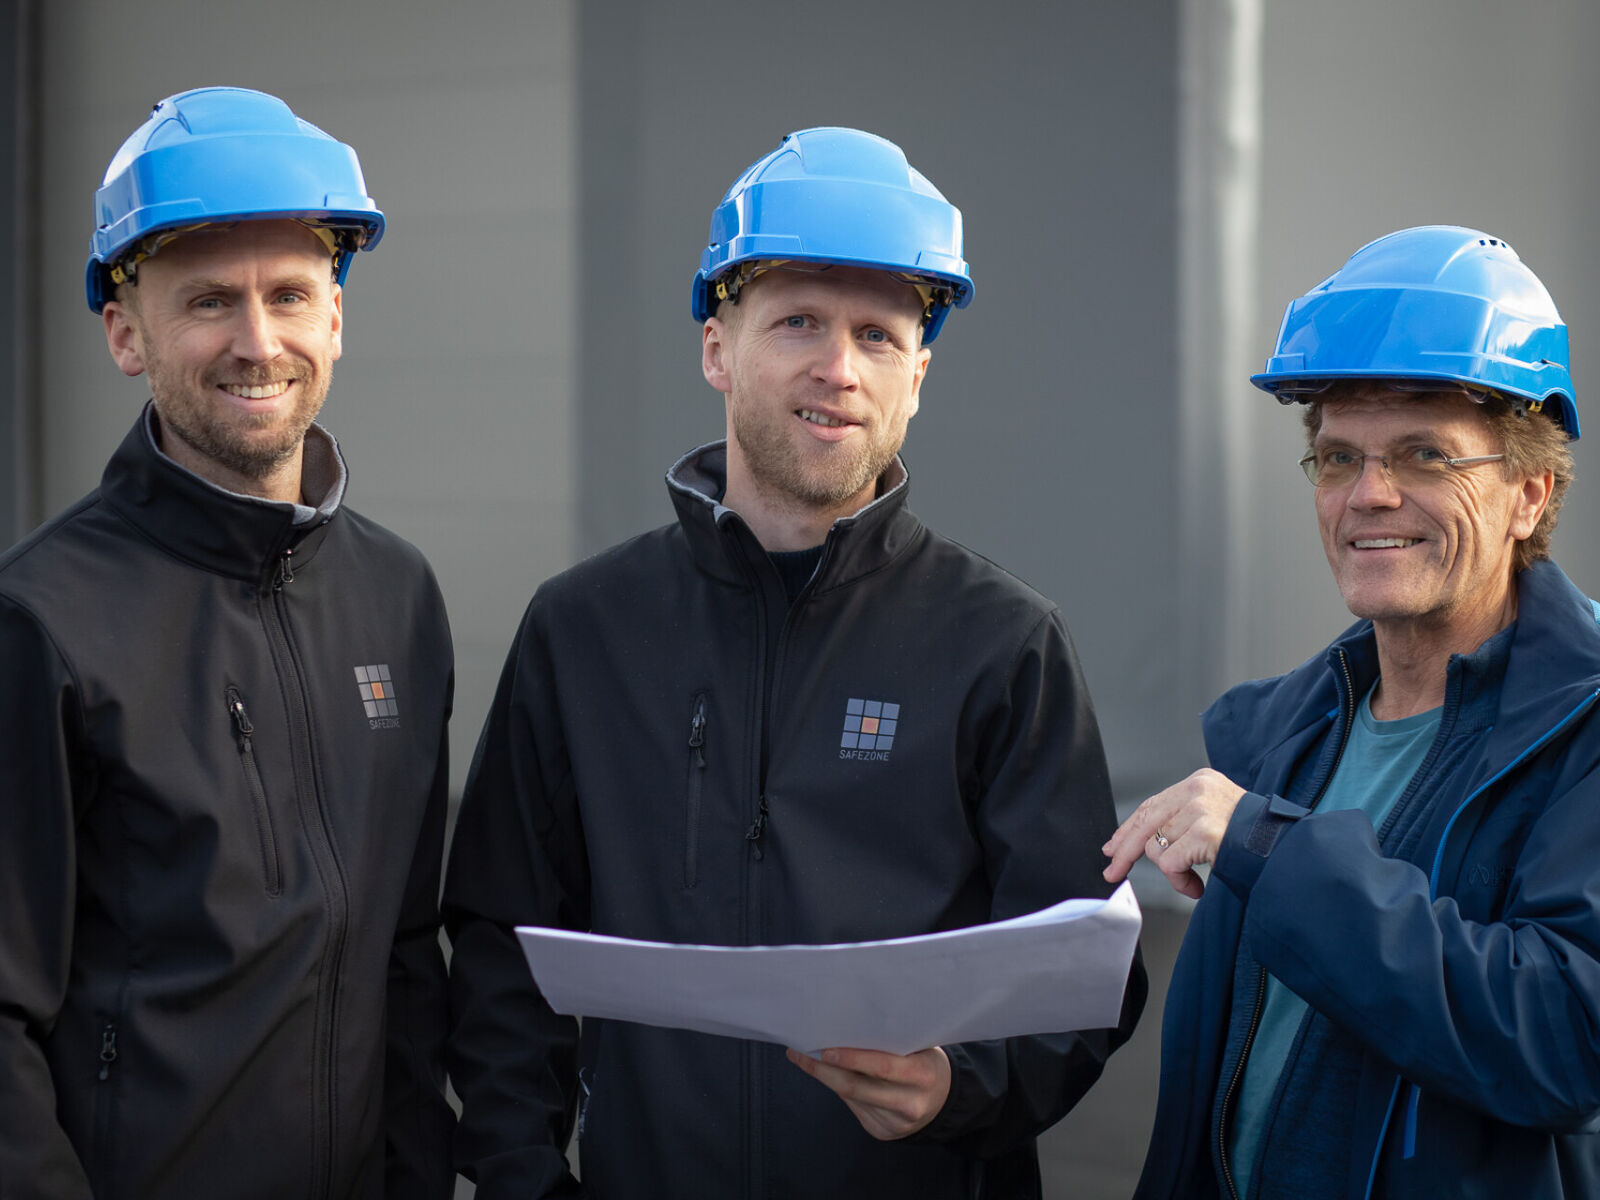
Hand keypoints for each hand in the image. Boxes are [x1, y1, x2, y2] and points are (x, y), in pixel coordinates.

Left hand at [785, 1045, 950, 1139]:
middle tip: (801, 1051)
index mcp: (923, 1075)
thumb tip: (846, 1026)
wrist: (943, 1102)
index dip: (852, 1058)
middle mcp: (910, 1103)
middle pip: (857, 1087)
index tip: (825, 1048)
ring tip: (803, 1057)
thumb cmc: (925, 1062)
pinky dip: (837, 1088)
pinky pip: (853, 1107)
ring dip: (824, 1077)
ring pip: (850, 1098)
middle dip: (824, 1069)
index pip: (882, 1066)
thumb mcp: (920, 1048)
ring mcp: (895, 1123)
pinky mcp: (882, 1132)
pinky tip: (825, 1073)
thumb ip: (892, 1041)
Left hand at [1101, 768, 1244, 898]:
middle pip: (1145, 821)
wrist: (1287, 851)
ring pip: (1156, 847)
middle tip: (1113, 871)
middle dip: (1125, 850)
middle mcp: (1197, 790)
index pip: (1153, 804)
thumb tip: (1144, 841)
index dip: (1129, 826)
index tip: (1113, 845)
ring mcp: (1201, 810)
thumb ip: (1184, 821)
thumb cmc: (1254, 841)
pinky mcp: (1204, 833)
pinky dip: (1179, 882)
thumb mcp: (1216, 817)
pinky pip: (1170, 863)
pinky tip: (1196, 888)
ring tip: (1191, 883)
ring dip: (1171, 874)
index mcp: (1200, 782)